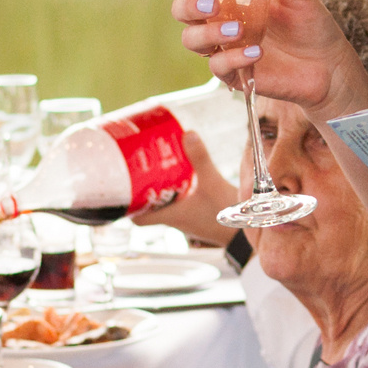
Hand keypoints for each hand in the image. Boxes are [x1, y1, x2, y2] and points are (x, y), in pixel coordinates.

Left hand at [131, 131, 241, 245]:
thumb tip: (187, 134)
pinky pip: (178, 204)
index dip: (127, 206)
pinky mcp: (196, 215)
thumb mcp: (212, 182)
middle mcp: (175, 220)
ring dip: (159, 191)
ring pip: (163, 206)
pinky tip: (182, 177)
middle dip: (142, 191)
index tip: (122, 189)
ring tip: (158, 169)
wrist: (246, 233)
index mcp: (171, 216)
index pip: (139, 218)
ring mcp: (185, 219)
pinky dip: (175, 192)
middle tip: (139, 171)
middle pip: (149, 209)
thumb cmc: (225, 214)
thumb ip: (200, 159)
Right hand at [169, 0, 367, 119]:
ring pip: (192, 40)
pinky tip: (255, 52)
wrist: (329, 65)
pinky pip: (218, 66)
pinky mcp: (235, 72)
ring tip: (238, 29)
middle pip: (183, 10)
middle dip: (188, 6)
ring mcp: (225, 46)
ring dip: (208, 33)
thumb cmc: (310, 23)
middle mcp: (221, 18)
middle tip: (211, 5)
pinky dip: (233, 58)